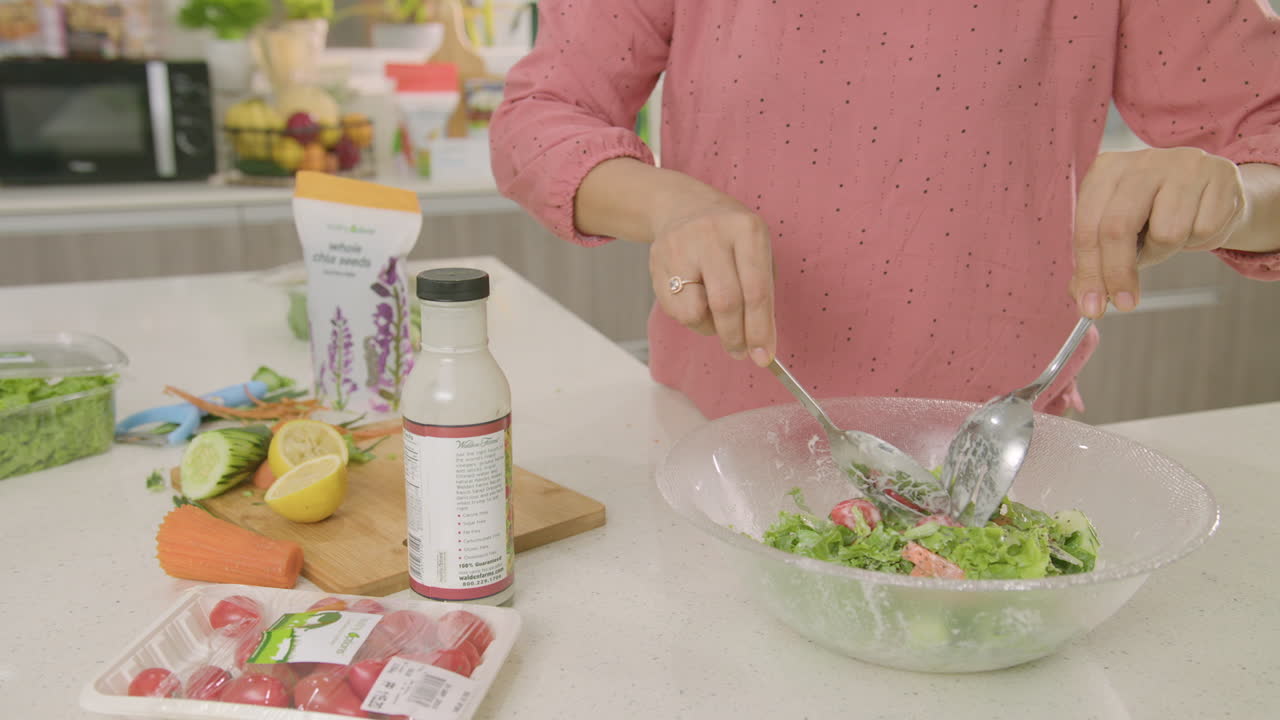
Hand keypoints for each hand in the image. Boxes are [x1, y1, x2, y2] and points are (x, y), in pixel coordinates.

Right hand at [648, 184, 776, 366]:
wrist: (683, 206)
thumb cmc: (729, 237)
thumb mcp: (755, 250)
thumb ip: (761, 293)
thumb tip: (760, 344)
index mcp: (747, 230)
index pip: (757, 290)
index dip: (761, 330)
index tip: (765, 357)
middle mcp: (712, 234)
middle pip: (726, 303)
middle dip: (736, 337)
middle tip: (741, 352)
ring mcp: (681, 246)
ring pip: (696, 312)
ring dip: (710, 328)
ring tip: (714, 314)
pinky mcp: (657, 261)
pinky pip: (676, 310)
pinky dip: (690, 318)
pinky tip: (695, 299)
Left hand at [1072, 147, 1245, 317]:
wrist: (1211, 188)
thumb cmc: (1156, 211)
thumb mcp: (1119, 229)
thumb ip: (1096, 261)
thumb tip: (1081, 296)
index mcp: (1106, 170)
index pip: (1087, 227)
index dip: (1089, 271)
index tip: (1092, 307)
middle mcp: (1141, 161)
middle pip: (1118, 228)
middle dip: (1119, 273)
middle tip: (1125, 303)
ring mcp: (1183, 164)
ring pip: (1167, 233)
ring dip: (1165, 251)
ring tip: (1169, 237)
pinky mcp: (1220, 174)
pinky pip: (1204, 229)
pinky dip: (1200, 240)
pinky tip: (1197, 223)